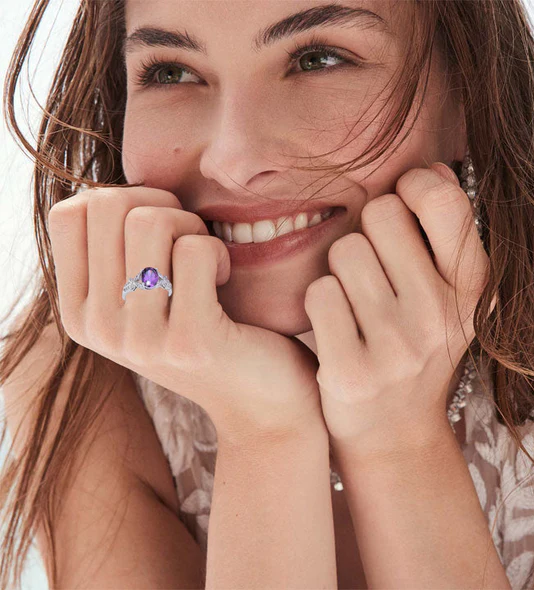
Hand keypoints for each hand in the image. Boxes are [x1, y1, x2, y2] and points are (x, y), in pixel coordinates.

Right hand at [48, 187, 325, 443]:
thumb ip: (116, 251)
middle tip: (189, 239)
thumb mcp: (145, 296)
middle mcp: (97, 329)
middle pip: (109, 208)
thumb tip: (110, 190)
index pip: (70, 214)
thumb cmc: (206, 329)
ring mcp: (139, 340)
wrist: (260, 399)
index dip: (122, 200)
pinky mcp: (189, 341)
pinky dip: (220, 252)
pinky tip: (225, 282)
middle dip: (162, 206)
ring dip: (192, 227)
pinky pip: (196, 250)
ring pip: (152, 223)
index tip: (159, 225)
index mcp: (78, 312)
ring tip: (209, 262)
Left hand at [303, 163, 495, 460]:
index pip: (441, 198)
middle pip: (379, 214)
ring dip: (339, 270)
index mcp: (472, 288)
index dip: (411, 187)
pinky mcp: (351, 370)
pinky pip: (319, 292)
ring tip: (354, 302)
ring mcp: (397, 346)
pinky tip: (334, 325)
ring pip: (344, 251)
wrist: (393, 432)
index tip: (399, 207)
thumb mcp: (449, 297)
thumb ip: (443, 234)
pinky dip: (319, 302)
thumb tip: (429, 170)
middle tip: (372, 269)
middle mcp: (441, 315)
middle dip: (368, 232)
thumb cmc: (414, 348)